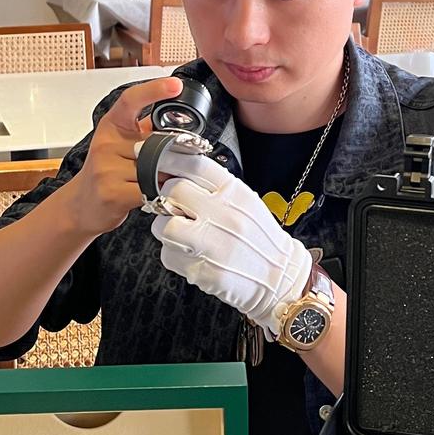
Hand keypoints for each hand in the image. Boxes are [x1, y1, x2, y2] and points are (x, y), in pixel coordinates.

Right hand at [67, 76, 183, 237]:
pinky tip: (155, 194)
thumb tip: (176, 118)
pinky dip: (160, 193)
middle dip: (173, 155)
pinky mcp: (112, 193)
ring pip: (155, 168)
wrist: (81, 205)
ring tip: (161, 181)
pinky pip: (149, 189)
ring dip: (167, 177)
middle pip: (155, 143)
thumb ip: (145, 130)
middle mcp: (106, 144)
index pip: (131, 100)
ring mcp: (106, 169)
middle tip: (179, 163)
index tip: (175, 86)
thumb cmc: (104, 172)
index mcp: (112, 126)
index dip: (154, 90)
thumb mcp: (119, 143)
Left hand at [148, 152, 311, 335]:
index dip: (167, 157)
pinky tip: (192, 255)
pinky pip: (168, 255)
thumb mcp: (246, 202)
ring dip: (166, 228)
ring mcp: (211, 243)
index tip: (153, 159)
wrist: (280, 277)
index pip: (194, 164)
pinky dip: (174, 255)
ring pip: (163, 224)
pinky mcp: (202, 269)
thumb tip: (177, 172)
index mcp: (235, 193)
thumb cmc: (260, 239)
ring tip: (184, 235)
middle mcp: (223, 215)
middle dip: (167, 198)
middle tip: (176, 208)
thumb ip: (215, 187)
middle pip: (173, 191)